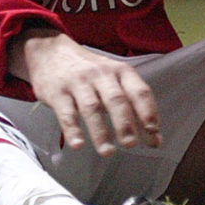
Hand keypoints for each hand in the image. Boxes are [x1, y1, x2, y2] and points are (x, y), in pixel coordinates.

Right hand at [8, 26, 161, 156]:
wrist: (49, 52)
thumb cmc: (88, 71)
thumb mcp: (113, 80)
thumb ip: (133, 107)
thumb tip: (155, 138)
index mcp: (120, 71)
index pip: (139, 91)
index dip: (148, 111)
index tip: (153, 131)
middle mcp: (101, 75)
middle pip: (116, 99)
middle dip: (125, 123)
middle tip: (131, 144)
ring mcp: (78, 83)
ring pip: (91, 107)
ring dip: (100, 131)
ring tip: (108, 151)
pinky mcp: (57, 93)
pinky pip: (66, 112)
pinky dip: (72, 129)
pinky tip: (78, 144)